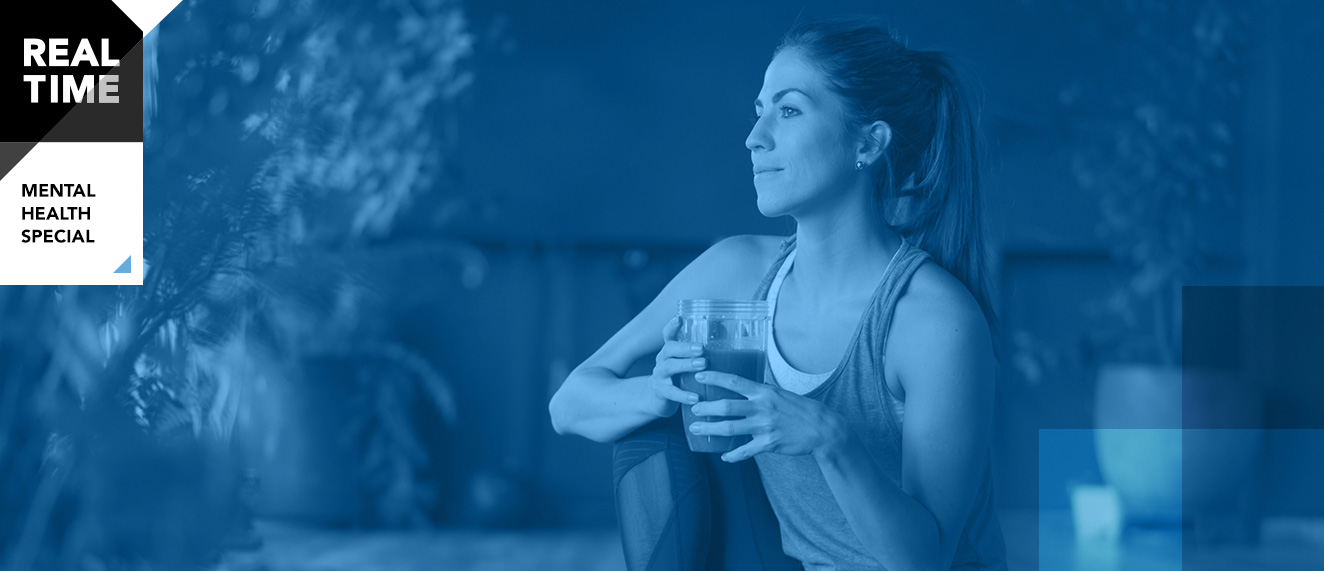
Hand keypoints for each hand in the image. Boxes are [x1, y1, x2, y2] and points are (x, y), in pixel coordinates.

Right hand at [646, 316, 705, 417]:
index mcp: (670, 350)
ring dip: (686, 365)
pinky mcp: (661, 391)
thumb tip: (733, 335)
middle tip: (702, 348)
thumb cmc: (680, 376)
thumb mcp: (688, 362)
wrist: (659, 398)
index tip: (679, 319)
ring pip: (669, 367)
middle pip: (669, 348)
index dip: (672, 326)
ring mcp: (660, 375)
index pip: (668, 334)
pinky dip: (683, 395)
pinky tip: (696, 398)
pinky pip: (671, 392)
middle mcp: (663, 359)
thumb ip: (702, 353)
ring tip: (702, 365)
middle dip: (686, 347)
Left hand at [687, 371, 843, 462]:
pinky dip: (733, 455)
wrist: (822, 429)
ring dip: (711, 429)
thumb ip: (761, 392)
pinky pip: (746, 451)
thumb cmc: (800, 409)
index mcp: (764, 392)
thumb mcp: (780, 394)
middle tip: (692, 407)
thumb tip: (743, 388)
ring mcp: (765, 426)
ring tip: (696, 429)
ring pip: (730, 428)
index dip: (714, 378)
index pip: (734, 381)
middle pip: (726, 406)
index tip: (698, 375)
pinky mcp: (769, 443)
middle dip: (706, 407)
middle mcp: (762, 407)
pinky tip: (724, 456)